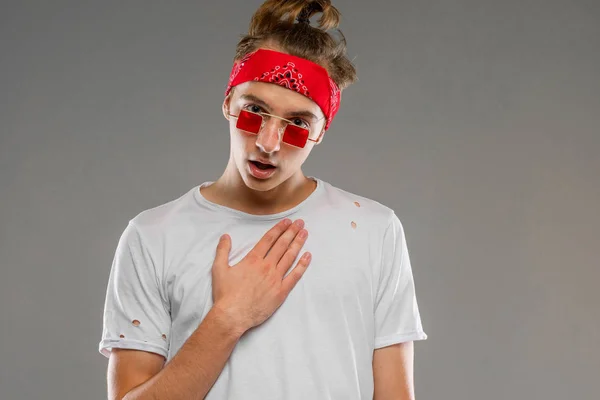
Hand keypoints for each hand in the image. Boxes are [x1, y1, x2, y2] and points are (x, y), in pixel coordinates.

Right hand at [211, 218, 310, 332]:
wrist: (233, 315)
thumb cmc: (225, 294)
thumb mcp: (219, 269)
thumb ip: (222, 251)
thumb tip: (225, 236)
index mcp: (253, 260)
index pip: (269, 239)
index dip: (279, 229)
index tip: (287, 222)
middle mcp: (266, 266)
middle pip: (282, 245)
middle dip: (292, 232)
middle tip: (300, 223)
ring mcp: (275, 279)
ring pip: (290, 257)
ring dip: (298, 244)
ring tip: (305, 233)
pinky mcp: (281, 292)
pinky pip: (294, 276)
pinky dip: (302, 265)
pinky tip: (308, 256)